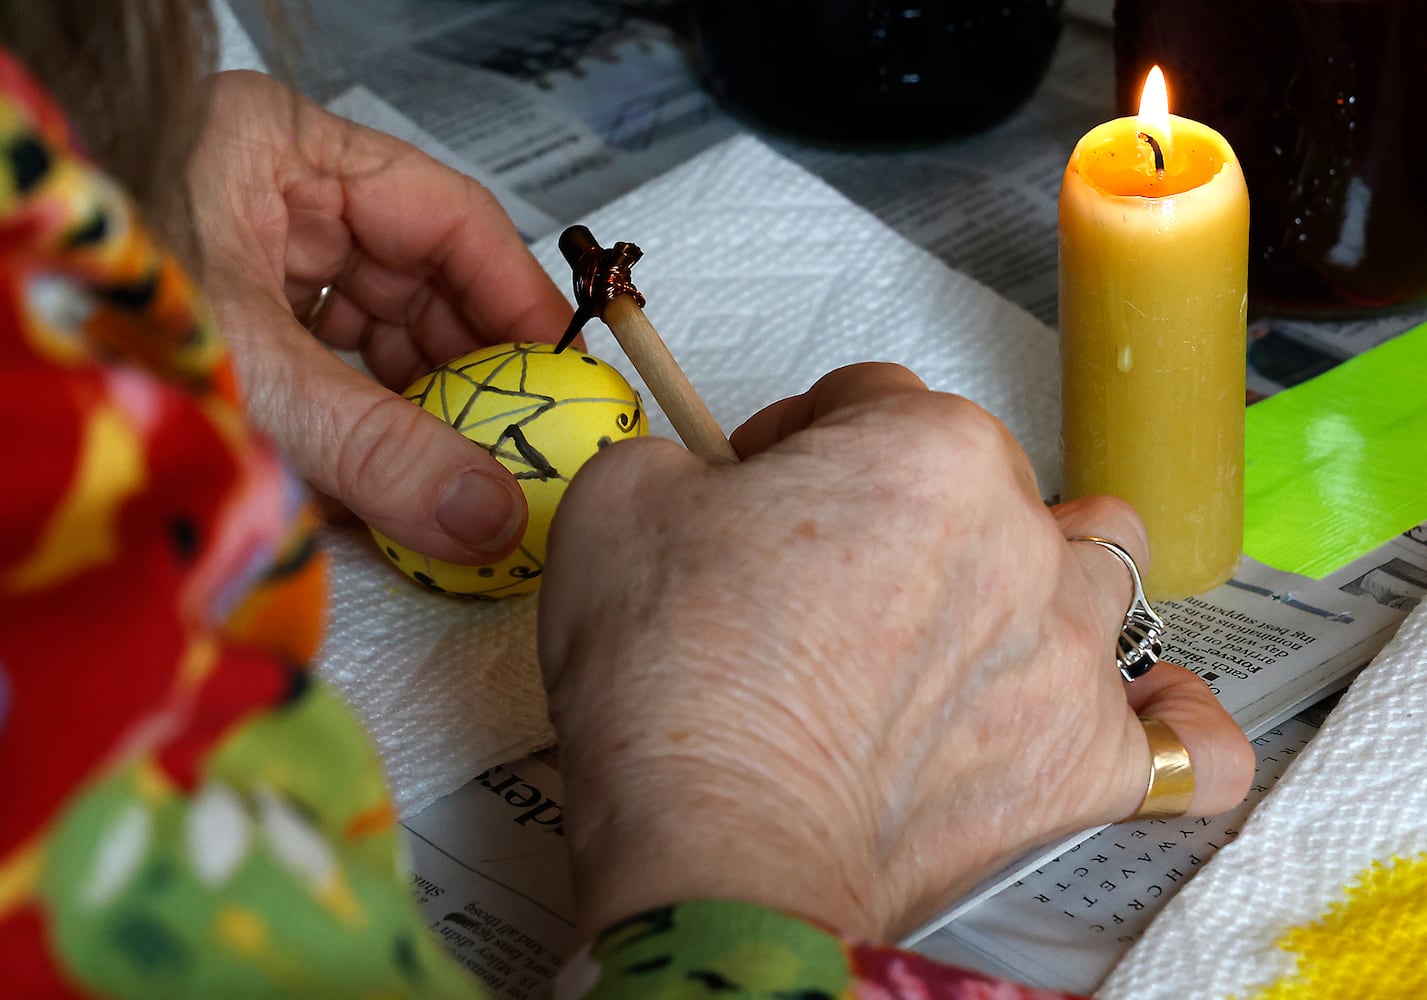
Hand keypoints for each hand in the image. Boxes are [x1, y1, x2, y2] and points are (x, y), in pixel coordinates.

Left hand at [185, 71, 573, 561]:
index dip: (515, 298)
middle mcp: (273, 201)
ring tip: (453, 479)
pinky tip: (382, 485)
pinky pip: (325, 371)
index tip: (561, 372)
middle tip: (514, 446)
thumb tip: (484, 514)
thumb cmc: (79, 299)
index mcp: (283, 154)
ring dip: (415, 414)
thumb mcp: (253, 377)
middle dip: (466, 373)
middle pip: (418, 283)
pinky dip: (358, 430)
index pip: (447, 216)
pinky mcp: (234, 326)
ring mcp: (251, 263)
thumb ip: (378, 450)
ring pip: (373, 336)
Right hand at [538, 363, 1253, 940]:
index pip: (871, 397)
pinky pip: (1189, 742)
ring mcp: (1070, 657)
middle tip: (823, 571)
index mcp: (927, 450)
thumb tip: (705, 483)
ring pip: (1093, 573)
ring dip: (1031, 583)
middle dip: (901, 504)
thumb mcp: (618, 505)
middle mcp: (1022, 538)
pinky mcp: (1088, 770)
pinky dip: (1166, 723)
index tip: (763, 483)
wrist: (710, 850)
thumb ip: (680, 456)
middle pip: (981, 478)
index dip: (800, 436)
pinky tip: (1128, 717)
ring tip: (960, 631)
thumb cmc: (673, 690)